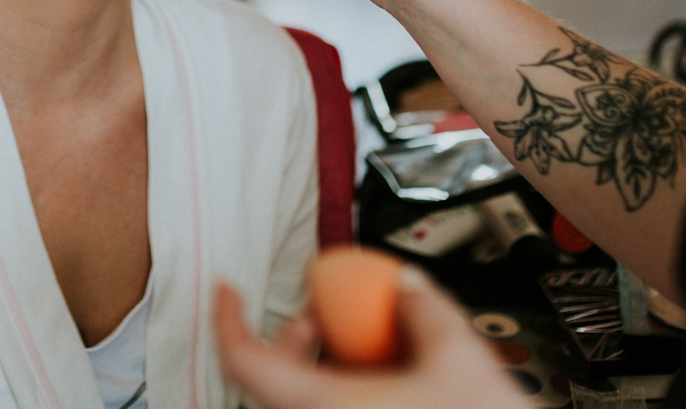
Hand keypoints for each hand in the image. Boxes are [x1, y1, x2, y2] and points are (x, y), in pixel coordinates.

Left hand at [214, 270, 529, 408]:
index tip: (227, 291)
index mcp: (319, 406)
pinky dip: (345, 394)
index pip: (244, 361)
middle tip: (322, 313)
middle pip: (275, 380)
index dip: (227, 319)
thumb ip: (425, 308)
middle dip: (296, 335)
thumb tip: (409, 289)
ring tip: (366, 346)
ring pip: (306, 401)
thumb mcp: (459, 356)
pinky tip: (388, 383)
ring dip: (324, 367)